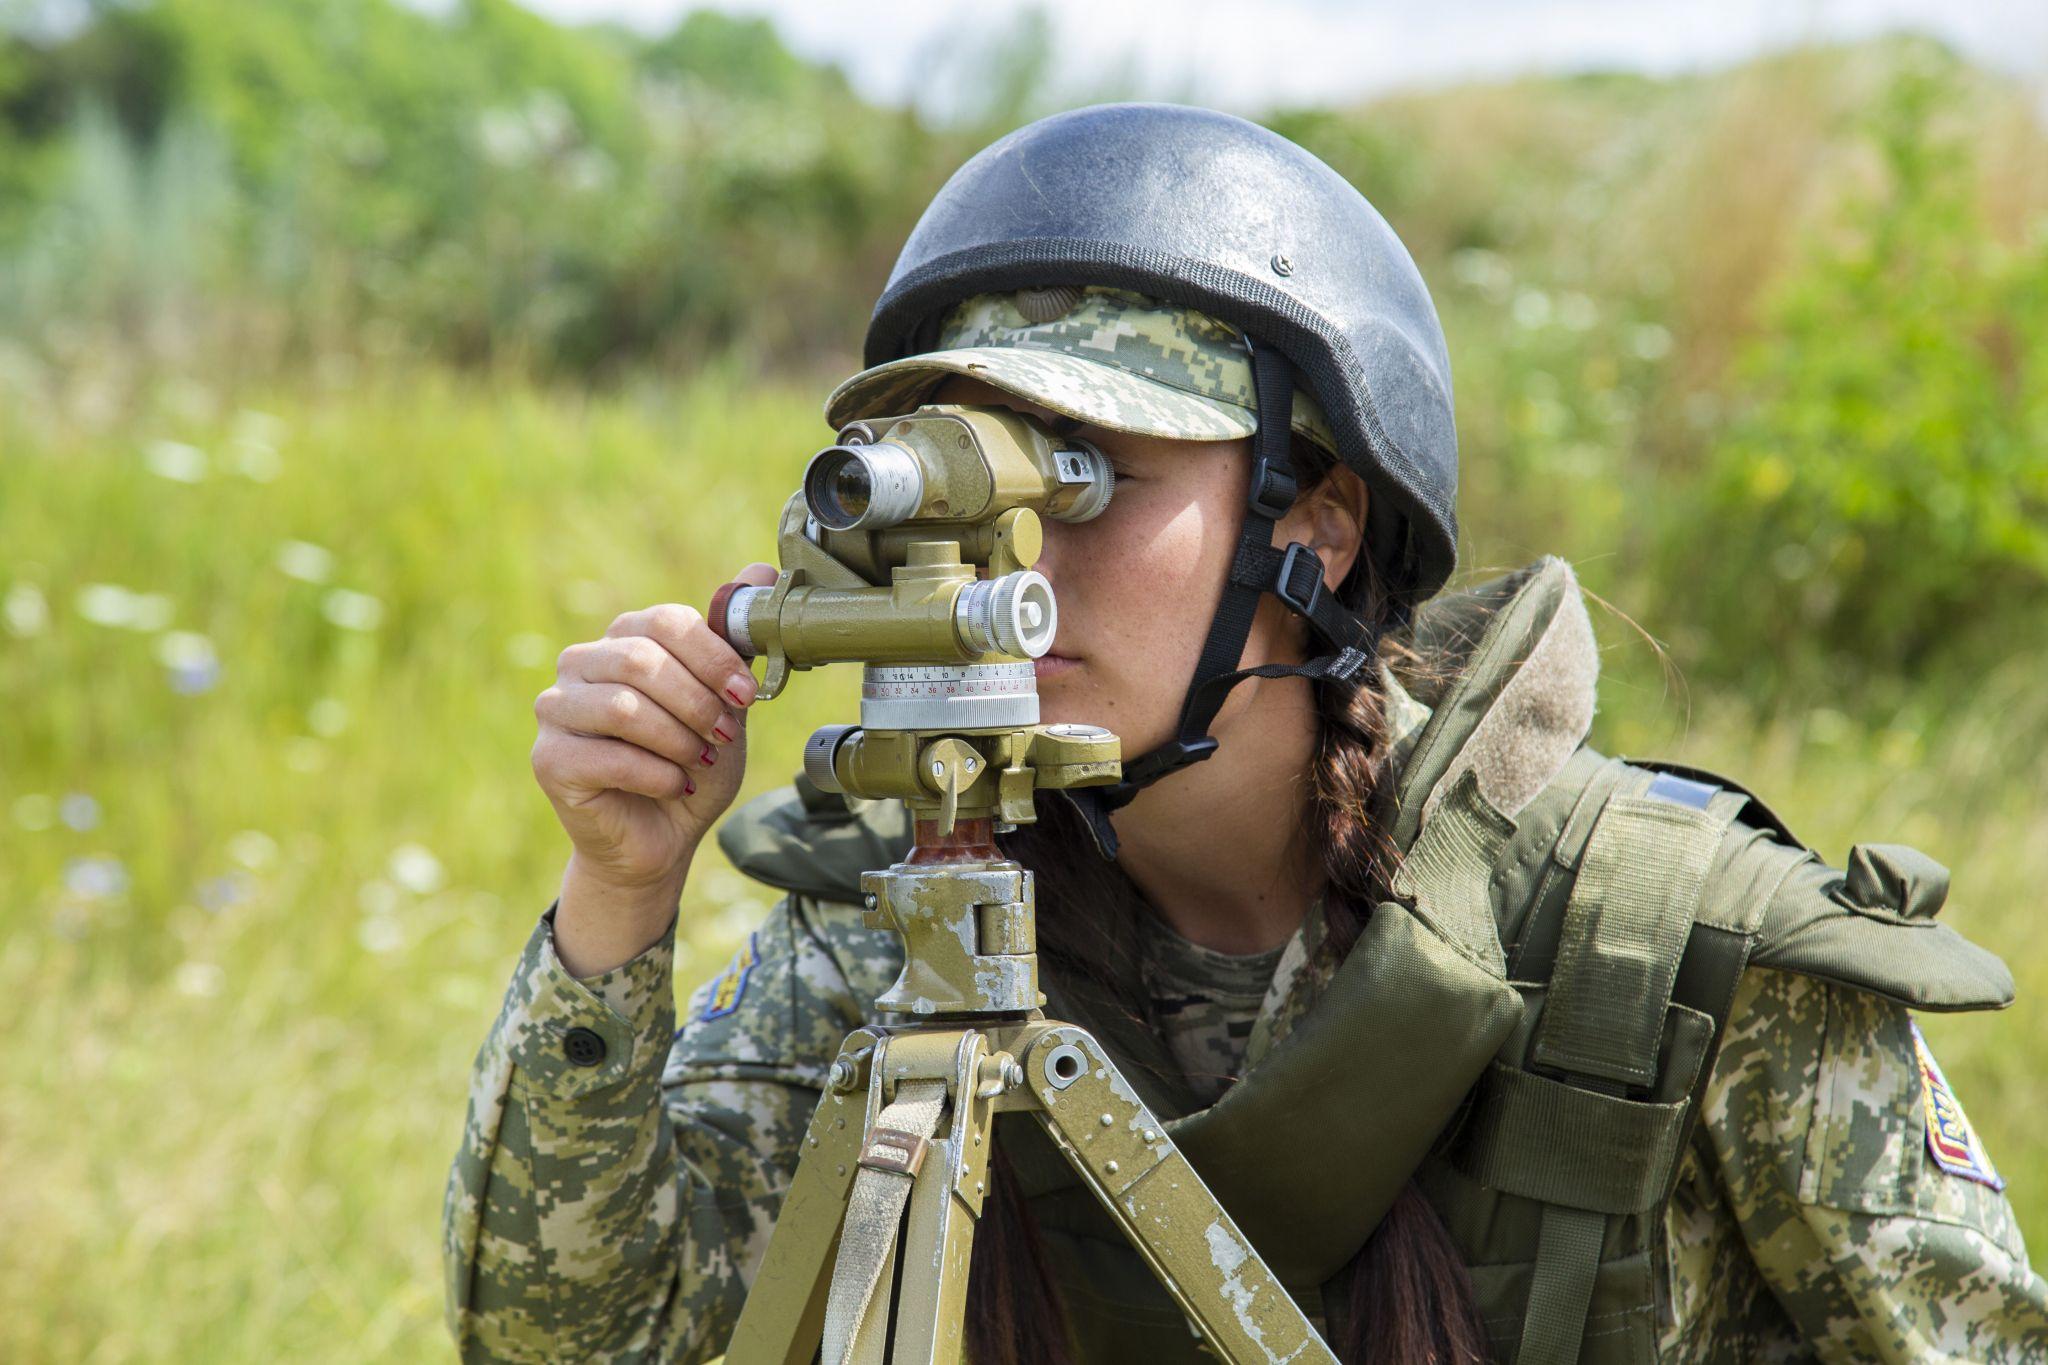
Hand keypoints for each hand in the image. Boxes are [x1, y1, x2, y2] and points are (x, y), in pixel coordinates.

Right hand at [531, 565, 776, 964]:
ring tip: (696, 763)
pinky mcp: (548, 758)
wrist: (661, 838)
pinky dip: (657, 776)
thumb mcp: (724, 702)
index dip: (715, 659)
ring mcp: (556, 709)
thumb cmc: (691, 764)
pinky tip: (672, 787)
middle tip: (722, 737)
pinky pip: (610, 756)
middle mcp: (581, 664)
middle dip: (697, 703)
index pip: (668, 621)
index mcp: (623, 638)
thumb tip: (760, 572)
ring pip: (624, 707)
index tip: (746, 697)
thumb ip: (734, 643)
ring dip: (678, 741)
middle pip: (642, 661)